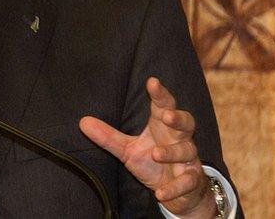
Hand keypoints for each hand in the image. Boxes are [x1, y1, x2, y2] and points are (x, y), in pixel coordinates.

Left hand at [79, 77, 215, 217]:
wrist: (179, 192)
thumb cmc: (154, 162)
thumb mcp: (128, 150)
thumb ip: (108, 136)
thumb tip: (82, 121)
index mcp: (163, 127)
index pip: (164, 105)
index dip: (160, 94)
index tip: (152, 81)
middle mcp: (178, 139)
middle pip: (186, 122)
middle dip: (178, 118)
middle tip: (166, 116)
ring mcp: (187, 159)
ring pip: (186, 150)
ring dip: (172, 152)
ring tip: (156, 154)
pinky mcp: (191, 180)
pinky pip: (187, 182)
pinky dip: (175, 187)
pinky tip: (161, 193)